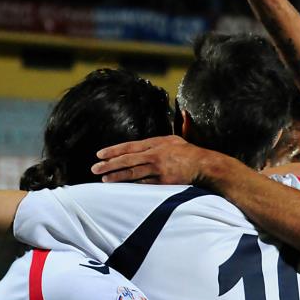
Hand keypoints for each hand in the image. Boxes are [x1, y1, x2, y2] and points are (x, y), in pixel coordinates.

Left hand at [91, 136, 207, 184]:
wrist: (204, 165)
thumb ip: (173, 126)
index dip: (113, 150)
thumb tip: (183, 112)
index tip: (99, 154)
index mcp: (155, 143)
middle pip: (127, 159)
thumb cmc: (190, 152)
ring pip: (132, 173)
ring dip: (116, 176)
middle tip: (95, 168)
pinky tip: (121, 187)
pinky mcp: (162, 181)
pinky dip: (131, 185)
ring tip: (104, 179)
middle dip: (109, 164)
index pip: (129, 146)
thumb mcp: (178, 137)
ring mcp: (158, 169)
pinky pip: (143, 184)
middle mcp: (154, 154)